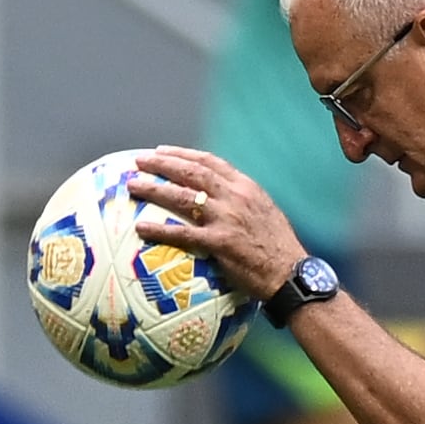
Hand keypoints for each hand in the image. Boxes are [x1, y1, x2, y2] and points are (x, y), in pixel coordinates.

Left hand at [128, 146, 306, 300]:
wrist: (291, 273)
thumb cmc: (278, 246)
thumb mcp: (264, 211)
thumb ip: (241, 200)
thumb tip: (219, 196)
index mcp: (246, 187)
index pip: (210, 162)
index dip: (183, 154)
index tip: (162, 151)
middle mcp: (235, 197)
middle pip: (191, 173)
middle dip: (162, 163)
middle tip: (139, 161)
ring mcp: (226, 219)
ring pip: (183, 197)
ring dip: (155, 189)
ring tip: (133, 185)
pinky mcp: (220, 242)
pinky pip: (183, 234)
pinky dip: (160, 230)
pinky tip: (141, 229)